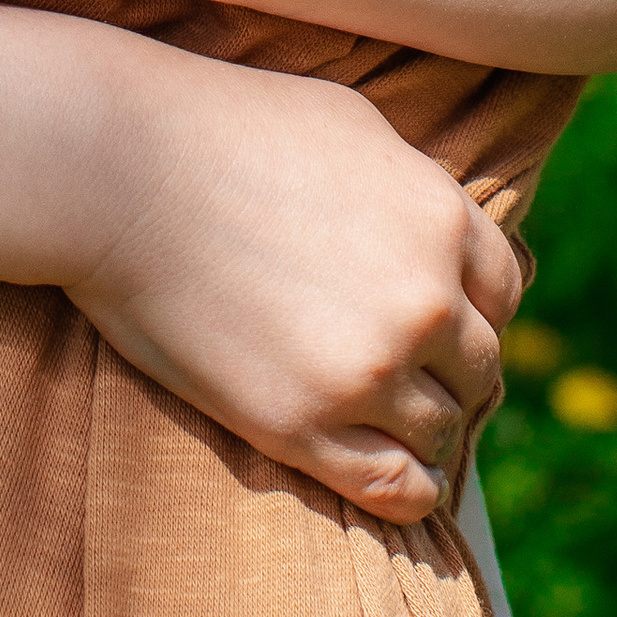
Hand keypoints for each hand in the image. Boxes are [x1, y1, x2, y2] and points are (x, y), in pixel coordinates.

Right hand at [65, 48, 520, 523]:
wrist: (114, 170)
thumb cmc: (221, 127)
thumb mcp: (350, 124)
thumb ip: (415, 184)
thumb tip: (444, 229)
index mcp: (441, 217)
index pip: (503, 292)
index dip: (469, 309)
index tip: (436, 323)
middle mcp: (424, 300)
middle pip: (480, 367)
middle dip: (450, 373)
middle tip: (406, 376)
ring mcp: (368, 369)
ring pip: (443, 431)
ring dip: (424, 431)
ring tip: (387, 425)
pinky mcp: (303, 425)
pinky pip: (399, 489)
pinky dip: (410, 492)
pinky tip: (396, 480)